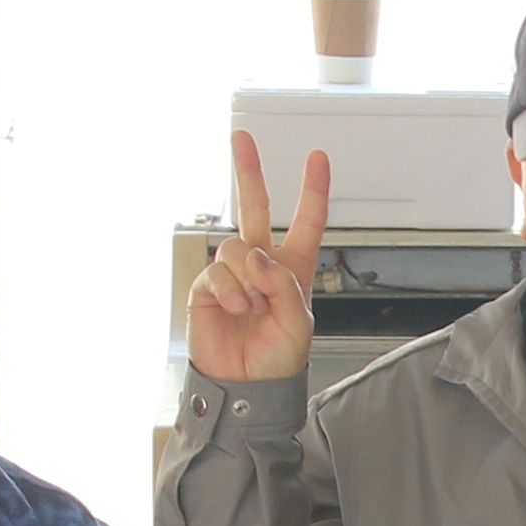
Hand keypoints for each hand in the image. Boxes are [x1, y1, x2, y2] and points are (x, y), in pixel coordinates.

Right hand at [185, 131, 329, 384]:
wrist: (247, 387)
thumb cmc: (278, 359)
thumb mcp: (299, 323)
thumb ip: (285, 285)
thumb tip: (257, 258)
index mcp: (293, 269)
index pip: (306, 222)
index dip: (313, 190)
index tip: (318, 158)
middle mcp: (261, 266)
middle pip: (255, 208)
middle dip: (249, 172)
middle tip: (242, 139)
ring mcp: (233, 275)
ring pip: (237, 246)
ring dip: (248, 276)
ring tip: (252, 305)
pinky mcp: (208, 287)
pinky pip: (218, 271)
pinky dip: (230, 290)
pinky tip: (236, 309)